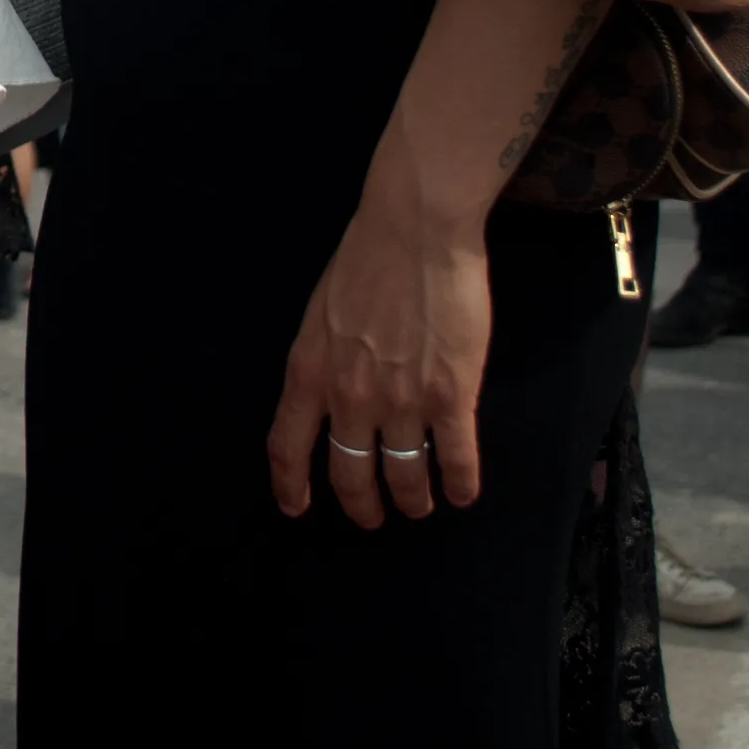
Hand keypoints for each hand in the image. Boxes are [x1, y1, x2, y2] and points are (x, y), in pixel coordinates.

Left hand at [266, 153, 492, 528]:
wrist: (415, 232)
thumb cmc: (365, 263)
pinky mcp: (450, 396)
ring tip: (419, 504)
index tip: (296, 508)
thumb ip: (323, 364)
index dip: (290, 485)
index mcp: (308, 372)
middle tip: (374, 517)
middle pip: (350, 475)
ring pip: (404, 476)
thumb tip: (330, 400)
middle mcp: (349, 397)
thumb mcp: (319, 317)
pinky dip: (459, 485)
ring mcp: (401, 400)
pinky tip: (461, 493)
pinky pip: (455, 460)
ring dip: (412, 498)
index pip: (287, 447)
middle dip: (362, 506)